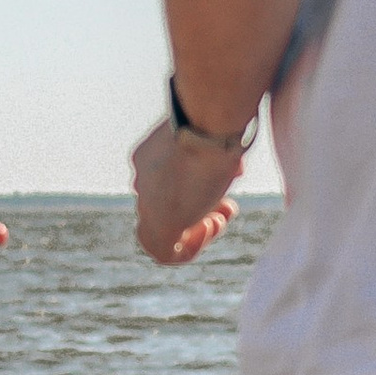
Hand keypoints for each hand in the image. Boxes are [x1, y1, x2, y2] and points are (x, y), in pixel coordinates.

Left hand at [131, 118, 242, 267]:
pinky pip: (163, 252)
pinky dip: (190, 248)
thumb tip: (232, 167)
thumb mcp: (216, 135)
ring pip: (160, 232)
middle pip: (166, 206)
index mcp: (150, 156)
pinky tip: (212, 226)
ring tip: (217, 219)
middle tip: (227, 204)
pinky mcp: (158, 225)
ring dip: (194, 233)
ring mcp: (147, 203)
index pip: (167, 182)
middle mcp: (142, 179)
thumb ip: (217, 152)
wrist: (207, 128)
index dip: (198, 187)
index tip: (228, 178)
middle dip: (198, 209)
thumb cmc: (218, 122)